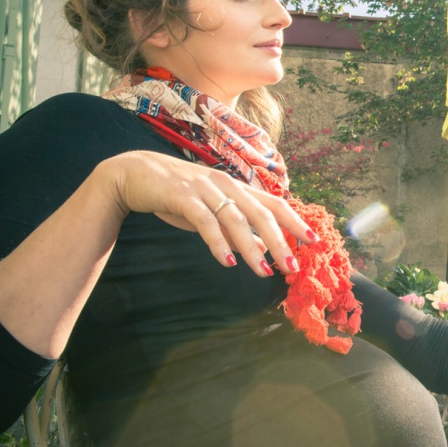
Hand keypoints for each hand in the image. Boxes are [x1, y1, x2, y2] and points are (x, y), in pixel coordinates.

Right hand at [101, 151, 315, 277]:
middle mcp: (226, 185)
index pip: (274, 203)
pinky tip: (228, 261)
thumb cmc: (177, 195)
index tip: (314, 240)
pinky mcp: (183, 196)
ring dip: (252, 248)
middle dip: (281, 241)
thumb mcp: (211, 213)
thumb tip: (262, 250)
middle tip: (293, 267)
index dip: (295, 221)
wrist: (134, 174)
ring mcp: (205, 189)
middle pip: (262, 213)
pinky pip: (205, 221)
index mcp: (237, 188)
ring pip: (236, 219)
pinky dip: (218, 242)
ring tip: (264, 272)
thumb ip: (236, 230)